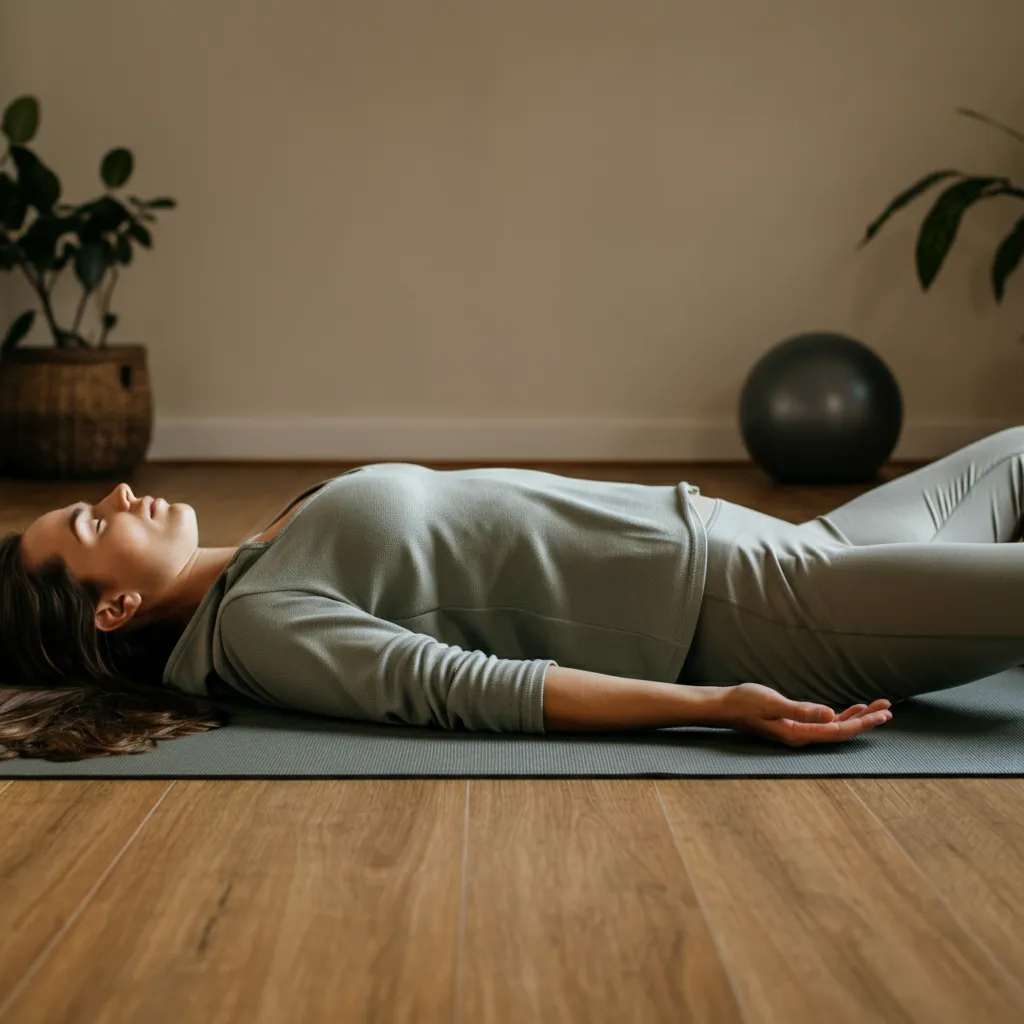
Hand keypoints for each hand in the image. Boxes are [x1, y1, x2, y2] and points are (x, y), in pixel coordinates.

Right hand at [713, 682, 891, 746]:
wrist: (724, 706)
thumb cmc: (745, 702)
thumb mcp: (773, 703)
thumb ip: (802, 710)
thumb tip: (832, 715)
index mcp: (800, 733)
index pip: (839, 731)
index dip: (863, 723)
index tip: (883, 714)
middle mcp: (802, 736)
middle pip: (842, 731)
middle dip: (866, 720)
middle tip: (889, 708)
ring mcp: (798, 731)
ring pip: (835, 727)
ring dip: (856, 718)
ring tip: (876, 708)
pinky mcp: (794, 723)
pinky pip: (824, 723)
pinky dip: (840, 716)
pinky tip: (850, 709)